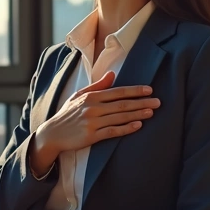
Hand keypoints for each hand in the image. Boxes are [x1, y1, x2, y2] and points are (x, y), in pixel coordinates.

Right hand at [29, 72, 158, 175]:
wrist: (52, 133)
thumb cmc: (67, 114)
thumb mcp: (79, 96)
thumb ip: (97, 86)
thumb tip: (112, 74)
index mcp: (91, 96)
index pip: (117, 92)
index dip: (134, 91)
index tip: (149, 90)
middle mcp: (92, 107)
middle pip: (122, 104)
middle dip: (141, 102)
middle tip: (158, 102)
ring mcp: (92, 122)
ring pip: (120, 117)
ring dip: (137, 114)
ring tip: (151, 112)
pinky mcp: (91, 135)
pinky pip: (112, 131)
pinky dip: (126, 128)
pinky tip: (138, 125)